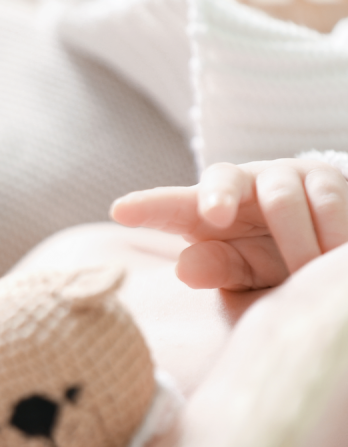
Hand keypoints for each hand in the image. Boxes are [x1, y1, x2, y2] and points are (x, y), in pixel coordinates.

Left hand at [111, 159, 347, 289]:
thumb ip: (217, 268)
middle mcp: (238, 183)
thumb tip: (185, 268)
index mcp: (202, 208)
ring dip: (293, 240)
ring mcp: (282, 175)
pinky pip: (328, 200)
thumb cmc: (264, 257)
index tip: (119, 212)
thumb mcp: (239, 270)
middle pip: (224, 181)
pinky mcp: (325, 178)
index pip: (169, 205)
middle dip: (218, 197)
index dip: (146, 207)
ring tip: (302, 271)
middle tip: (214, 217)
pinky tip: (334, 256)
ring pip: (281, 196)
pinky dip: (332, 232)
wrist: (323, 241)